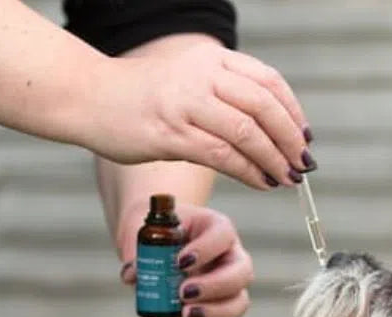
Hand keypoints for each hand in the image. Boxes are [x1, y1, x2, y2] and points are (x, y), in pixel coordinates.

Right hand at [86, 34, 315, 189]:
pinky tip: (261, 183)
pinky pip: (223, 155)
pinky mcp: (171, 134)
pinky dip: (250, 172)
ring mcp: (186, 104)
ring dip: (274, 160)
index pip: (268, 81)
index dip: (293, 111)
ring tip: (286, 178)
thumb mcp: (188, 79)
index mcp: (210, 58)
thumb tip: (269, 125)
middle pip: (264, 106)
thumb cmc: (141, 95)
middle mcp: (201, 76)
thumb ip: (224, 93)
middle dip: (291, 139)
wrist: (87, 96)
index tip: (305, 136)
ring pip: (247, 132)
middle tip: (303, 163)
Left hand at [119, 204, 253, 316]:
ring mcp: (228, 284)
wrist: (157, 239)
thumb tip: (133, 274)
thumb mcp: (145, 231)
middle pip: (241, 273)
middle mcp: (231, 257)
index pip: (223, 236)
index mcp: (219, 229)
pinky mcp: (214, 306)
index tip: (179, 262)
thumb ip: (138, 250)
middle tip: (184, 293)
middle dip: (215, 286)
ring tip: (183, 315)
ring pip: (237, 303)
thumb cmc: (157, 229)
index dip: (205, 250)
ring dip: (213, 313)